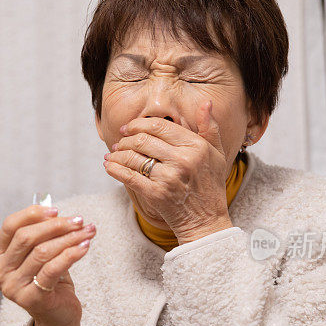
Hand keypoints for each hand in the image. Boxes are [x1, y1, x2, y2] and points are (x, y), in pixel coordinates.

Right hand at [0, 204, 95, 325]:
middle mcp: (0, 272)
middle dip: (56, 226)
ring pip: (42, 252)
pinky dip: (71, 254)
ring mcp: (13, 287)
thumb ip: (42, 234)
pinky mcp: (31, 298)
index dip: (32, 214)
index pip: (10, 227)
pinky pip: (52, 269)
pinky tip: (85, 247)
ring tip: (87, 232)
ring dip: (69, 238)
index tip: (57, 211)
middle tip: (79, 221)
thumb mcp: (41, 255)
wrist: (57, 316)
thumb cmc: (49, 281)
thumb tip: (54, 210)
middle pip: (26, 238)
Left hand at [104, 99, 232, 242]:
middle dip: (125, 139)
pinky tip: (108, 166)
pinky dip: (115, 169)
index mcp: (196, 146)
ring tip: (113, 154)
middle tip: (119, 142)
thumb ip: (210, 128)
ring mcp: (168, 178)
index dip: (138, 124)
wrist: (206, 221)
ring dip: (117, 154)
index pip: (160, 126)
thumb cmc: (210, 187)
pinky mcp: (155, 194)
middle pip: (143, 139)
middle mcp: (182, 160)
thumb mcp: (217, 154)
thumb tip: (206, 103)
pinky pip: (129, 176)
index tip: (128, 128)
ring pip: (133, 157)